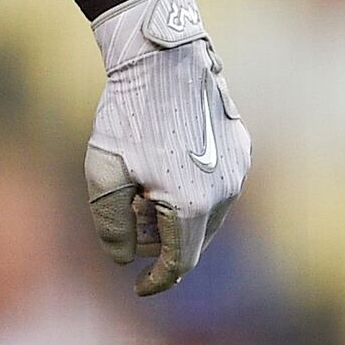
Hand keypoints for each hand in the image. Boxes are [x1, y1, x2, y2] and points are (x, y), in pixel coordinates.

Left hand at [82, 0, 250, 296]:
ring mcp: (238, 171)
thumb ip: (112, 225)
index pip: (178, 264)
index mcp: (191, 208)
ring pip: (208, 215)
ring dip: (178, 218)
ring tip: (142, 191)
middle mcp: (225, 195)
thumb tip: (124, 257)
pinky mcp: (241, 149)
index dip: (156, 280)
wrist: (163, 59)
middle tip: (130, 222)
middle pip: (194, 242)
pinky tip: (163, 168)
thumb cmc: (128, 116)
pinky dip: (194, 193)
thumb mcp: (103, 175)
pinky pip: (218, 186)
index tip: (138, 286)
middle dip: (161, 244)